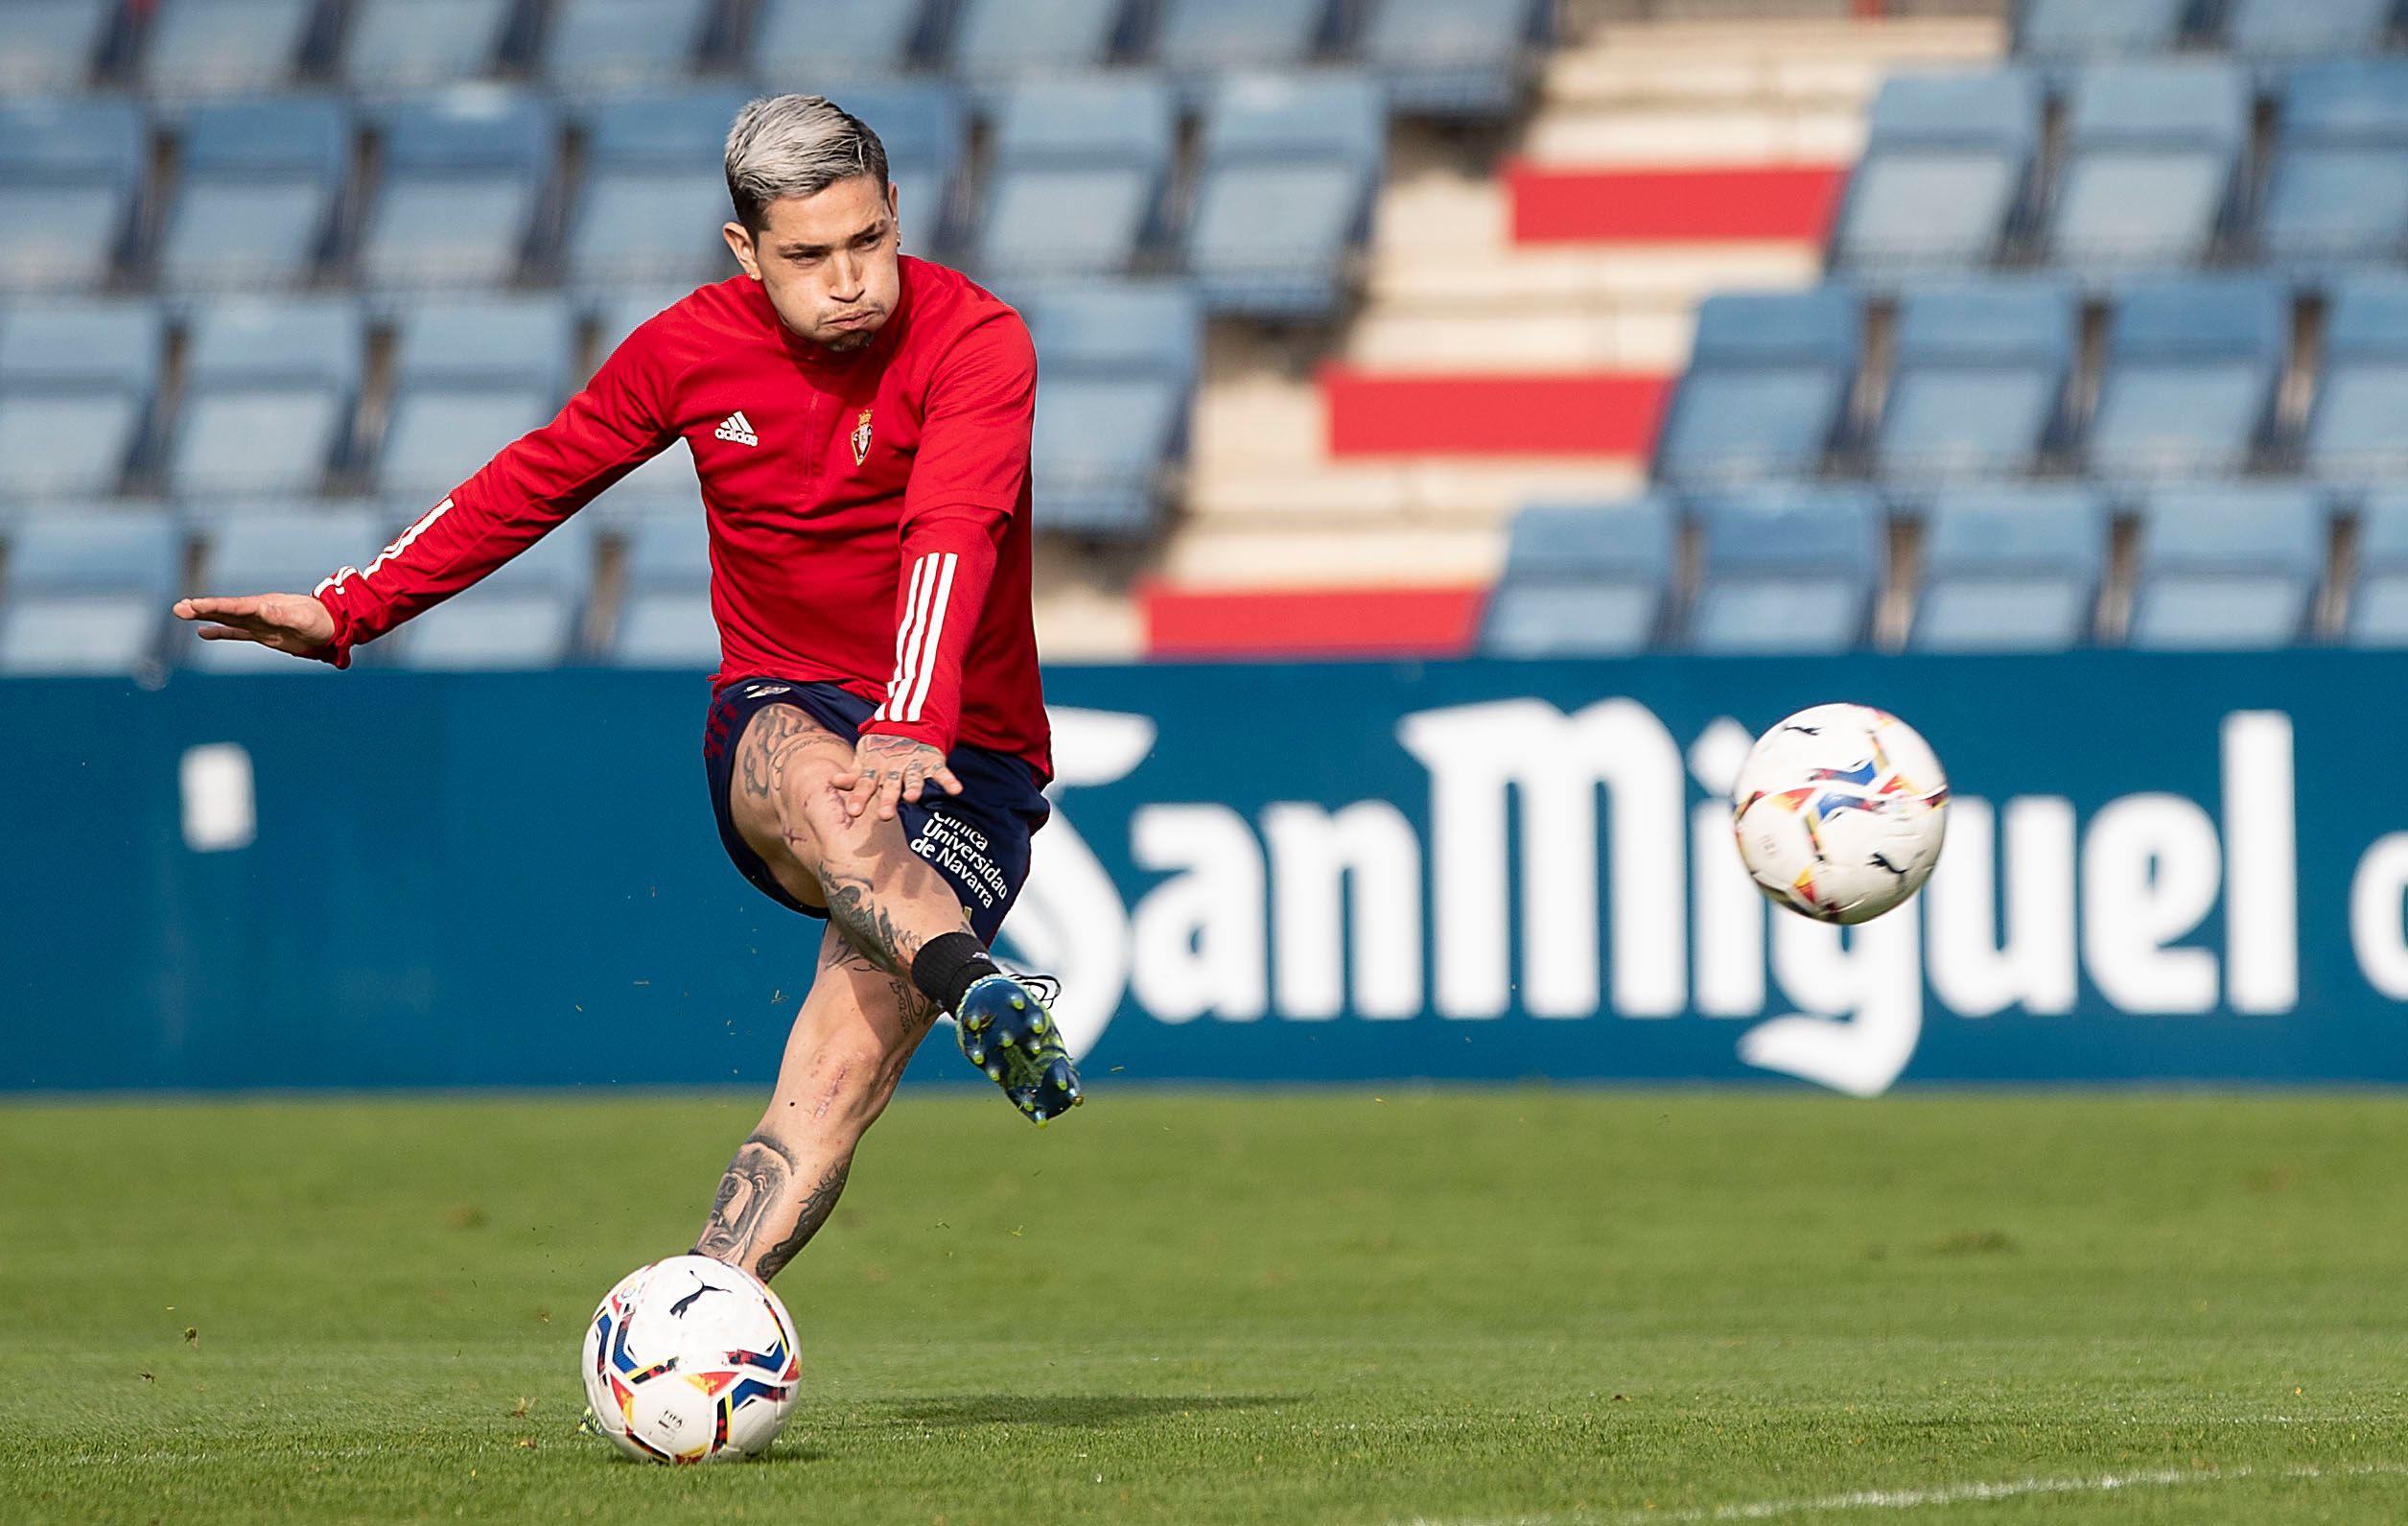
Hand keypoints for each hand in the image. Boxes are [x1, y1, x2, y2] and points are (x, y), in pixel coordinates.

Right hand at [172, 593, 336, 656]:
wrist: (332, 626)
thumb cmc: (319, 620)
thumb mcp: (301, 617)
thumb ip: (282, 614)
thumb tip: (263, 609)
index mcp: (265, 606)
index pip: (236, 606)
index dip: (215, 606)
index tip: (196, 605)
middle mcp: (258, 612)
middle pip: (226, 610)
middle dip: (202, 609)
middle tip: (179, 608)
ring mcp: (258, 622)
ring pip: (226, 619)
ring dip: (205, 617)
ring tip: (182, 612)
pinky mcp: (262, 633)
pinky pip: (237, 633)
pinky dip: (220, 632)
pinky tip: (202, 633)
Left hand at [833, 733, 961, 821]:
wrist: (907, 722)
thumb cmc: (882, 748)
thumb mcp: (864, 759)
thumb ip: (853, 775)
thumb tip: (832, 782)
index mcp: (876, 768)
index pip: (866, 784)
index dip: (859, 797)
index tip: (853, 812)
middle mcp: (894, 767)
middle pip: (891, 786)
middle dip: (889, 800)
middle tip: (885, 816)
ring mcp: (914, 763)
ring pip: (914, 778)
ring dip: (915, 788)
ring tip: (914, 798)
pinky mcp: (932, 761)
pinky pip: (942, 772)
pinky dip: (949, 781)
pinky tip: (956, 791)